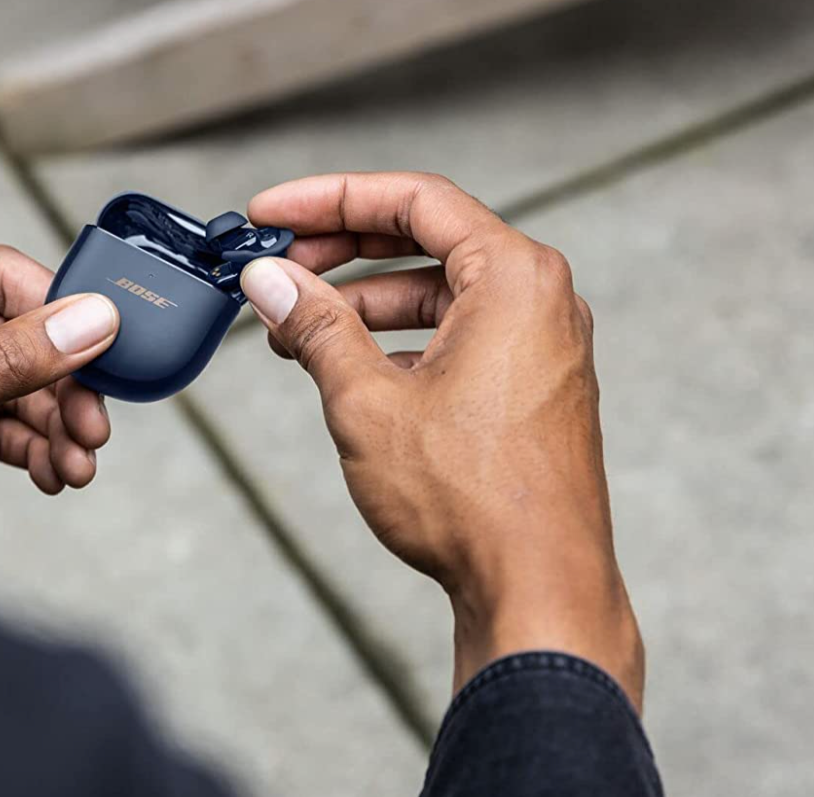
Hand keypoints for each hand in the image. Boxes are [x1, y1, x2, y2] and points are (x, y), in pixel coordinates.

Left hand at [0, 246, 118, 556]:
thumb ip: (6, 367)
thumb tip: (85, 323)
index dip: (55, 309)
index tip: (106, 347)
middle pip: (6, 338)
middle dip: (56, 387)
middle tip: (93, 430)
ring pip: (1, 387)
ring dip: (45, 426)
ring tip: (76, 468)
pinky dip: (19, 448)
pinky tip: (47, 474)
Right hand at [240, 172, 642, 706]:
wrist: (536, 587)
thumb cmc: (471, 499)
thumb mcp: (367, 400)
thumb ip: (315, 327)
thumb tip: (270, 281)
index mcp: (514, 277)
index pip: (413, 201)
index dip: (329, 200)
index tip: (272, 213)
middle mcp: (541, 299)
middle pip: (427, 240)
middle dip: (341, 251)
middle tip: (277, 267)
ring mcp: (542, 345)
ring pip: (438, 294)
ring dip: (363, 304)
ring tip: (295, 332)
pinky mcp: (533, 387)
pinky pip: (459, 336)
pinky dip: (400, 341)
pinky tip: (348, 370)